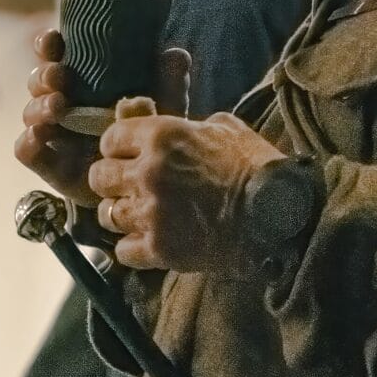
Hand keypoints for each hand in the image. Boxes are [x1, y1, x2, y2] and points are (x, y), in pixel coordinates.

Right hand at [14, 28, 189, 207]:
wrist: (142, 187)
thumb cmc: (149, 136)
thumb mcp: (164, 109)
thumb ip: (170, 84)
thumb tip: (175, 54)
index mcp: (84, 82)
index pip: (57, 55)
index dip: (49, 44)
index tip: (55, 39)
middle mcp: (64, 103)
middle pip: (39, 81)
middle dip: (44, 75)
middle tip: (60, 76)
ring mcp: (55, 134)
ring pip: (31, 113)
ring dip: (39, 105)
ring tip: (57, 106)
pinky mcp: (50, 164)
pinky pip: (26, 151)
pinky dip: (27, 142)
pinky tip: (39, 136)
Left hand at [88, 106, 282, 272]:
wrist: (277, 214)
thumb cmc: (257, 165)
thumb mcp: (226, 128)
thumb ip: (188, 126)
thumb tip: (170, 126)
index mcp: (163, 136)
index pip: (110, 137)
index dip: (118, 147)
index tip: (128, 154)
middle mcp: (148, 172)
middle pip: (99, 176)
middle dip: (112, 180)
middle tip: (129, 186)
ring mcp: (150, 213)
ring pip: (106, 214)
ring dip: (121, 214)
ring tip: (139, 216)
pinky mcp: (158, 249)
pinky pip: (122, 250)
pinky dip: (133, 247)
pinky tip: (150, 241)